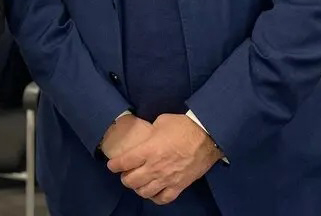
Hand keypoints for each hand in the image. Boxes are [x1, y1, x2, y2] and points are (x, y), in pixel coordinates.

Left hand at [107, 113, 222, 205]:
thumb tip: (145, 135)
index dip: (114, 165)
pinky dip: (155, 197)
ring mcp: (167, 178)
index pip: (123, 162)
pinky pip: (162, 199)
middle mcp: (154, 167)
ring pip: (144, 192)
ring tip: (139, 183)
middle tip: (126, 173)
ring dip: (138, 188)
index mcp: (148, 150)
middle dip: (124, 178)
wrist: (208, 136)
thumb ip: (149, 132)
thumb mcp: (161, 122)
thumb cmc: (184, 126)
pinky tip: (153, 192)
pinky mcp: (179, 186)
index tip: (112, 165)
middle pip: (131, 181)